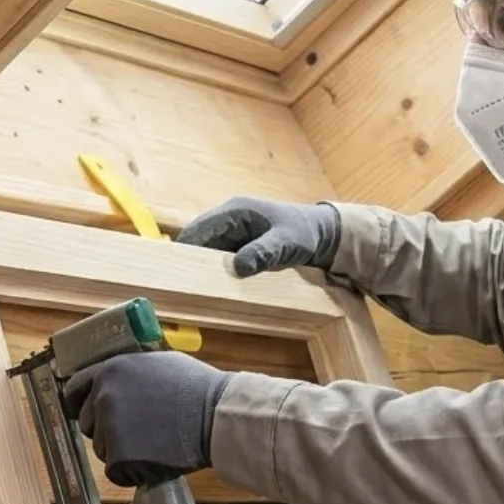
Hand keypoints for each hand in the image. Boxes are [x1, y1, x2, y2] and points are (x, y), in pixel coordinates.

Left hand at [61, 351, 232, 486]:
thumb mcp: (159, 363)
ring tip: (154, 443)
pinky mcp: (119, 457)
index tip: (82, 412)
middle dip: (106, 430)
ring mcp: (109, 428)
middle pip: (87, 423)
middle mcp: (103, 397)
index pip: (74, 389)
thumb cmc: (198, 389)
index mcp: (110, 370)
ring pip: (102, 449)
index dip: (78, 404)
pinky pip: (116, 471)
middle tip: (137, 433)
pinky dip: (132, 471)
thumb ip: (131, 373)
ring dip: (121, 452)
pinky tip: (155, 459)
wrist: (216, 417)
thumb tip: (121, 381)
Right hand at [177, 197, 340, 277]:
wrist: (325, 235)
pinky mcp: (241, 247)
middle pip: (199, 242)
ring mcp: (234, 234)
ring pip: (208, 252)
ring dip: (204, 269)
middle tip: (186, 287)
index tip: (178, 273)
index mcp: (235, 212)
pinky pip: (221, 259)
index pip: (198, 229)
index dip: (185, 250)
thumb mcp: (286, 243)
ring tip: (197, 291)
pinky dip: (217, 271)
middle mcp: (229, 220)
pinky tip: (216, 289)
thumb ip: (264, 253)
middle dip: (191, 262)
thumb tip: (238, 267)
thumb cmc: (304, 233)